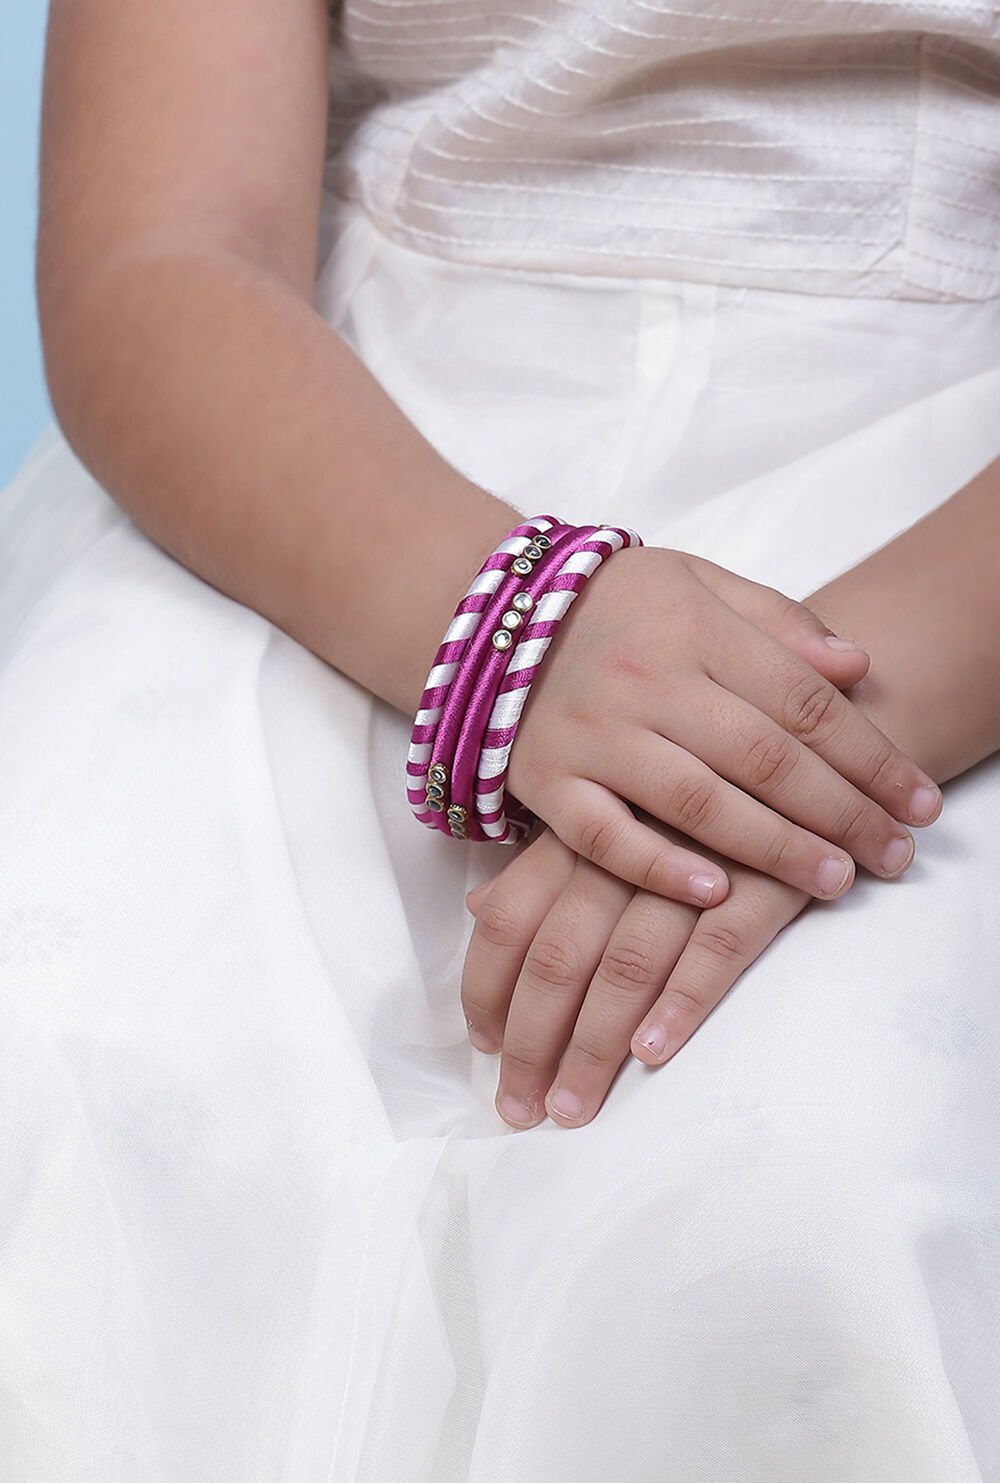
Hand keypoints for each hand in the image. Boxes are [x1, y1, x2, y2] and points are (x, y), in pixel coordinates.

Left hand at [462, 821, 810, 1129]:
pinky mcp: (766, 881)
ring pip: (627, 965)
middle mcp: (628, 849)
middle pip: (559, 956)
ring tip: (573, 1107)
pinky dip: (680, 1004)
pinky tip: (651, 1054)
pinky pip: (716, 950)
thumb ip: (546, 863)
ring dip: (592, 1046)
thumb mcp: (615, 813)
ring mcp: (697, 866)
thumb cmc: (701, 795)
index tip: (485, 1049)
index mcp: (584, 832)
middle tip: (522, 1108)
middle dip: (532, 1041)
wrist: (811, 754)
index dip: (489, 988)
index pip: (510, 917)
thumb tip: (479, 908)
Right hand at [505, 547, 940, 904]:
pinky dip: (659, 868)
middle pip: (763, 758)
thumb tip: (856, 665)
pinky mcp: (548, 782)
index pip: (802, 700)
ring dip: (773, 848)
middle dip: (841, 813)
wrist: (495, 617)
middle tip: (895, 856)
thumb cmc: (617, 605)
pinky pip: (604, 836)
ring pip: (696, 802)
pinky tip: (715, 894)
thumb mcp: (699, 582)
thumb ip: (778, 620)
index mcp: (694, 628)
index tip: (919, 802)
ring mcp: (593, 735)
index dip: (870, 755)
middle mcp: (647, 682)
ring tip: (834, 880)